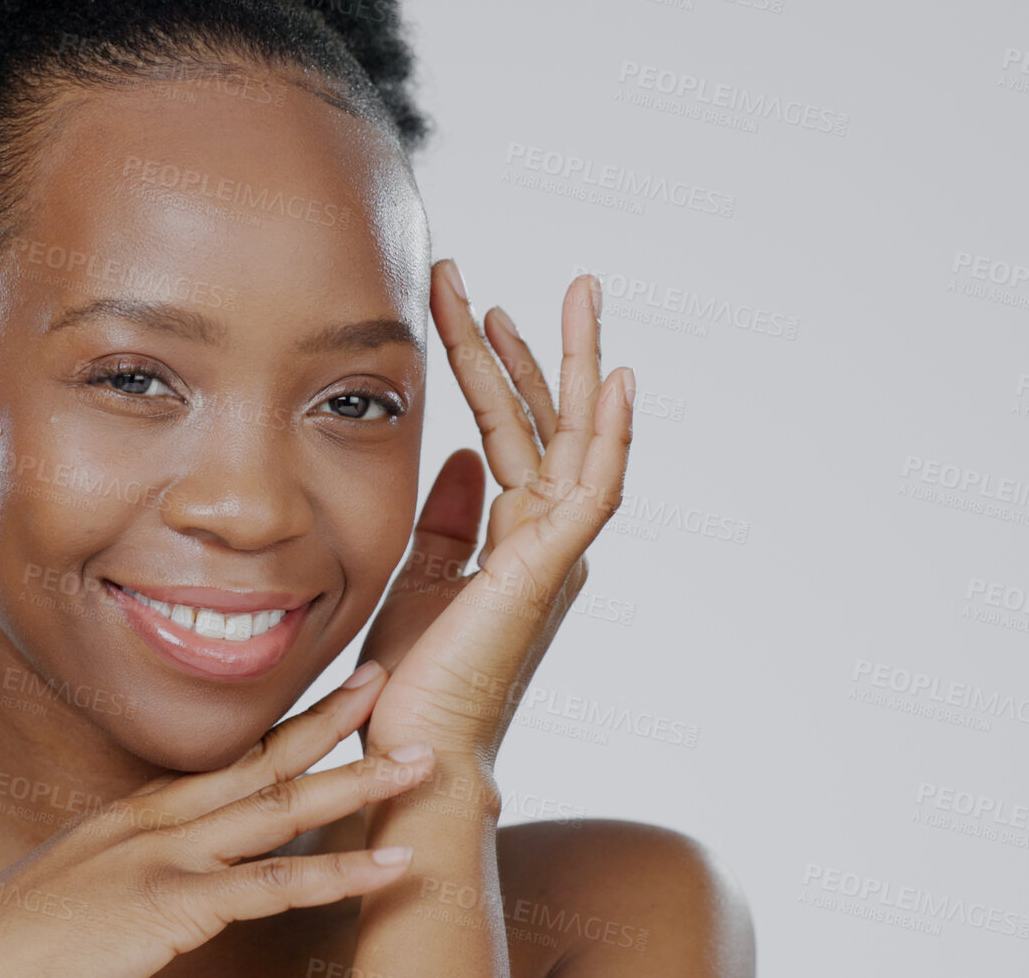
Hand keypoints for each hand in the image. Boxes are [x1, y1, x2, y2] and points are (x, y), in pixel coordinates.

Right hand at [0, 664, 433, 977]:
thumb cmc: (10, 950)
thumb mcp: (75, 895)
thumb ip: (127, 880)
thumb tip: (159, 893)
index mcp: (131, 817)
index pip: (226, 761)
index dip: (287, 728)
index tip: (337, 696)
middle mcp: (152, 822)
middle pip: (261, 761)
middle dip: (333, 722)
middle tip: (392, 679)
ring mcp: (162, 859)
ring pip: (282, 809)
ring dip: (360, 782)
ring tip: (424, 760)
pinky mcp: (169, 905)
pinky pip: (273, 886)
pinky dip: (341, 875)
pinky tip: (392, 865)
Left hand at [359, 264, 632, 770]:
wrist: (413, 752)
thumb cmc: (412, 681)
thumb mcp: (420, 577)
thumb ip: (447, 518)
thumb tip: (460, 457)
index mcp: (512, 537)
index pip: (507, 429)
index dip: (491, 366)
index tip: (471, 305)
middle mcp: (544, 538)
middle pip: (546, 421)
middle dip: (532, 345)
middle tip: (532, 276)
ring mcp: (553, 553)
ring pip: (578, 440)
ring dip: (575, 364)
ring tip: (578, 292)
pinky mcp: (548, 572)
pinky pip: (592, 492)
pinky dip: (610, 436)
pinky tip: (616, 379)